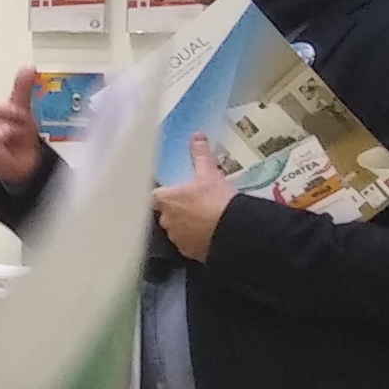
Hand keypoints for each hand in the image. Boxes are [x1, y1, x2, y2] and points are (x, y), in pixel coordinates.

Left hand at [154, 137, 241, 259]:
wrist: (233, 231)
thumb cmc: (216, 200)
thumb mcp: (209, 173)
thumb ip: (199, 154)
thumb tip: (197, 136)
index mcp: (164, 200)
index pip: (154, 195)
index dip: (163, 193)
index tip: (173, 192)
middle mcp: (165, 220)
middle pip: (165, 212)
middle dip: (177, 208)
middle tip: (194, 203)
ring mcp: (176, 238)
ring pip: (176, 229)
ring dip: (186, 224)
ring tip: (204, 219)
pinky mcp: (189, 252)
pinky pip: (189, 244)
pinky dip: (196, 239)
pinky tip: (208, 234)